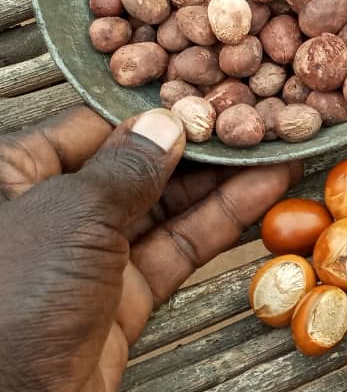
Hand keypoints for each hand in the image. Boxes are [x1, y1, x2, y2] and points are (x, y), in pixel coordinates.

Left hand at [0, 107, 299, 391]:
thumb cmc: (7, 304)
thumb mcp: (71, 213)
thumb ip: (128, 165)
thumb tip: (169, 124)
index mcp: (10, 178)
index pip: (93, 125)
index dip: (153, 107)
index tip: (209, 88)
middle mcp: (49, 213)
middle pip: (135, 164)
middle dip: (197, 143)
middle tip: (254, 115)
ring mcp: (87, 259)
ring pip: (165, 205)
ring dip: (222, 178)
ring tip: (275, 145)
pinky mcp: (121, 301)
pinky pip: (177, 248)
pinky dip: (222, 220)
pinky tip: (266, 191)